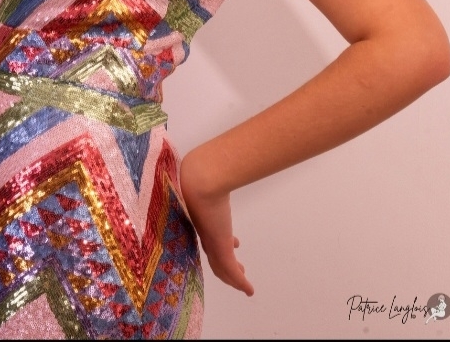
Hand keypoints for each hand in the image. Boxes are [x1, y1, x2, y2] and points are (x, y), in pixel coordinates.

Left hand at [180, 156, 253, 295]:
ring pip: (222, 267)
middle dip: (225, 263)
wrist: (200, 181)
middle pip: (214, 255)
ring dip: (232, 275)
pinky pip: (231, 273)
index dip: (221, 242)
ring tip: (241, 280)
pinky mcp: (220, 248)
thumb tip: (223, 159)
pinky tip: (249, 290)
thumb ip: (216, 173)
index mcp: (201, 218)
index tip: (235, 243)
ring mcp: (211, 242)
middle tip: (237, 268)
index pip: (210, 236)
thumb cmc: (204, 175)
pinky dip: (240, 284)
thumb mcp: (212, 177)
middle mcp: (204, 232)